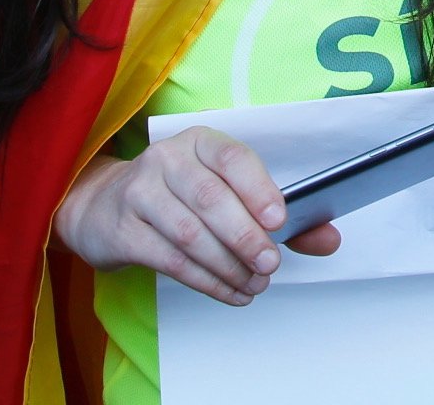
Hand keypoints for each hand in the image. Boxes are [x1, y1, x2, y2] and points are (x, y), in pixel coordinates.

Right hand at [52, 126, 321, 306]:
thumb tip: (329, 240)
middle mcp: (166, 160)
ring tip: (255, 285)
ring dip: (228, 265)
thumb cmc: (180, 198)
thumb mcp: (224, 192)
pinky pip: (169, 260)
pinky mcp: (121, 230)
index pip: (233, 158)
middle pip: (211, 199)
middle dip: (246, 236)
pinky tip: (230, 292)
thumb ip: (277, 216)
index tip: (280, 220)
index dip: (258, 188)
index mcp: (199, 141)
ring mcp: (139, 193)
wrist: (103, 207)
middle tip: (271, 264)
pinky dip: (205, 281)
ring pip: (190, 234)